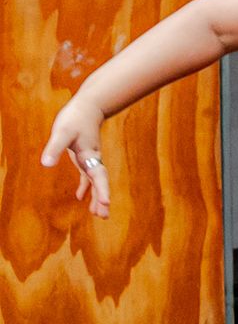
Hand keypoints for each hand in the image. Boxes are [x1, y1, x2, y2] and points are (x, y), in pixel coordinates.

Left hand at [40, 99, 110, 217]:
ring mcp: (90, 160)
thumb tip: (46, 164)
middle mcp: (93, 160)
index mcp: (90, 156)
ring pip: (95, 182)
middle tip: (103, 216)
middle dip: (102, 199)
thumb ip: (54, 148)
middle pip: (100, 183)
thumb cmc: (75, 119)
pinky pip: (87, 176)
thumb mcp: (62, 133)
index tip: (106, 203)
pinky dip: (86, 187)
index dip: (102, 190)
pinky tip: (80, 198)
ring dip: (97, 197)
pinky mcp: (83, 157)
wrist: (87, 107)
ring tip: (99, 214)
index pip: (99, 176)